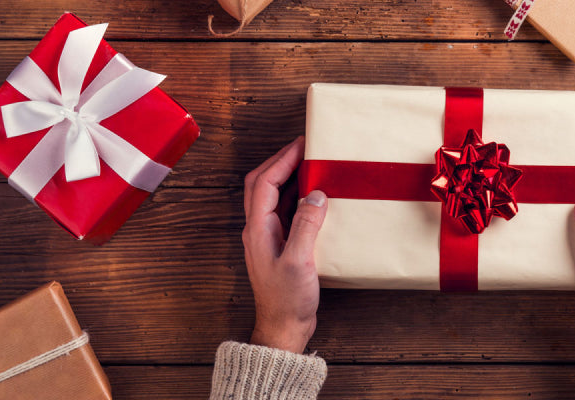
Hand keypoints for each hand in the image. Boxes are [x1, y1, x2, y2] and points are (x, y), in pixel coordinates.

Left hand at [242, 137, 326, 353]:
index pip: (265, 183)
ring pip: (271, 197)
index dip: (281, 160)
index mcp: (258, 229)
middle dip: (280, 162)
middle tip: (303, 148)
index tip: (300, 145)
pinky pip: (283, 212)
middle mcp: (258, 229)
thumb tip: (316, 195)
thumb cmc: (287, 300)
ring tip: (308, 165)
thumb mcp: (299, 261)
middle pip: (262, 184)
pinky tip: (313, 197)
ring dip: (287, 178)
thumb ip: (306, 226)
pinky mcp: (279, 246)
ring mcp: (267, 237)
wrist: (283, 327)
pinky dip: (295, 197)